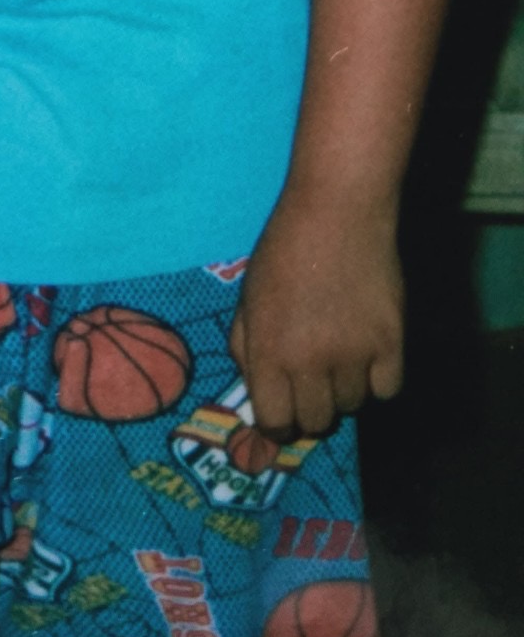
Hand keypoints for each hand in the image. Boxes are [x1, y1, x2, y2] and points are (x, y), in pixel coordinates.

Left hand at [229, 188, 403, 440]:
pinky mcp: (391, 344)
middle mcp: (309, 361)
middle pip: (315, 422)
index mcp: (267, 350)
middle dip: (310, 409)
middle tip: (312, 383)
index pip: (274, 422)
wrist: (337, 211)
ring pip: (352, 406)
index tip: (283, 414)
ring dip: (344, 389)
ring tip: (339, 353)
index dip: (277, 424)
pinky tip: (368, 351)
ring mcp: (353, 355)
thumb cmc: (284, 249)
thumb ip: (246, 347)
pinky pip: (387, 390)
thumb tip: (255, 392)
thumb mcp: (248, 297)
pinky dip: (378, 379)